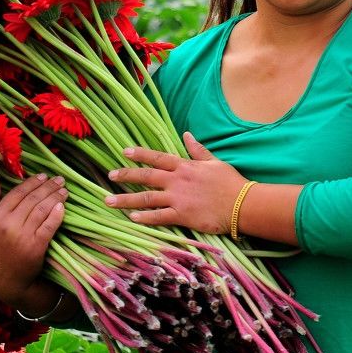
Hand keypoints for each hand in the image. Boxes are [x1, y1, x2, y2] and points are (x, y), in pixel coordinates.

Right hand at [0, 173, 66, 304]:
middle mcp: (8, 224)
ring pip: (42, 209)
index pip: (17, 193)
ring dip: (56, 197)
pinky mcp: (36, 246)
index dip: (32, 182)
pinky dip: (57, 214)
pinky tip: (63, 206)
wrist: (4, 280)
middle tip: (59, 180)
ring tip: (64, 190)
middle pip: (32, 199)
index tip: (43, 176)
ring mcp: (22, 235)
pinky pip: (49, 225)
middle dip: (48, 186)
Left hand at [105, 132, 246, 233]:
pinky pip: (159, 216)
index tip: (124, 152)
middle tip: (110, 175)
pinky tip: (132, 218)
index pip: (157, 157)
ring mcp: (178, 198)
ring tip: (109, 200)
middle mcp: (177, 181)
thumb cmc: (230, 182)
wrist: (242, 203)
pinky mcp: (182, 216)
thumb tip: (187, 134)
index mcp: (184, 166)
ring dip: (126, 199)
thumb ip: (197, 150)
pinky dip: (144, 218)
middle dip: (126, 175)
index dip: (140, 154)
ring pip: (146, 198)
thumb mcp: (214, 162)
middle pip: (146, 176)